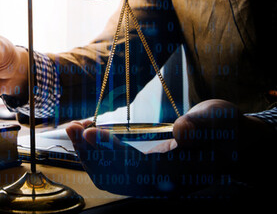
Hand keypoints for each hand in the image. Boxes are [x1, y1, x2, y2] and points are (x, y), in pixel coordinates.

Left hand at [65, 99, 273, 195]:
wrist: (231, 140)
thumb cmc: (224, 127)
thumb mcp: (219, 118)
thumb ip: (201, 124)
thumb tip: (182, 132)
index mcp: (180, 173)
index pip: (137, 167)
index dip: (111, 151)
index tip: (91, 131)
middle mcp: (162, 185)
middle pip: (116, 178)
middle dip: (90, 153)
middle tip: (73, 126)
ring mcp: (150, 183)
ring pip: (110, 178)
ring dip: (87, 154)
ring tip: (73, 128)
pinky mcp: (141, 174)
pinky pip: (111, 172)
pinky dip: (95, 154)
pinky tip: (85, 134)